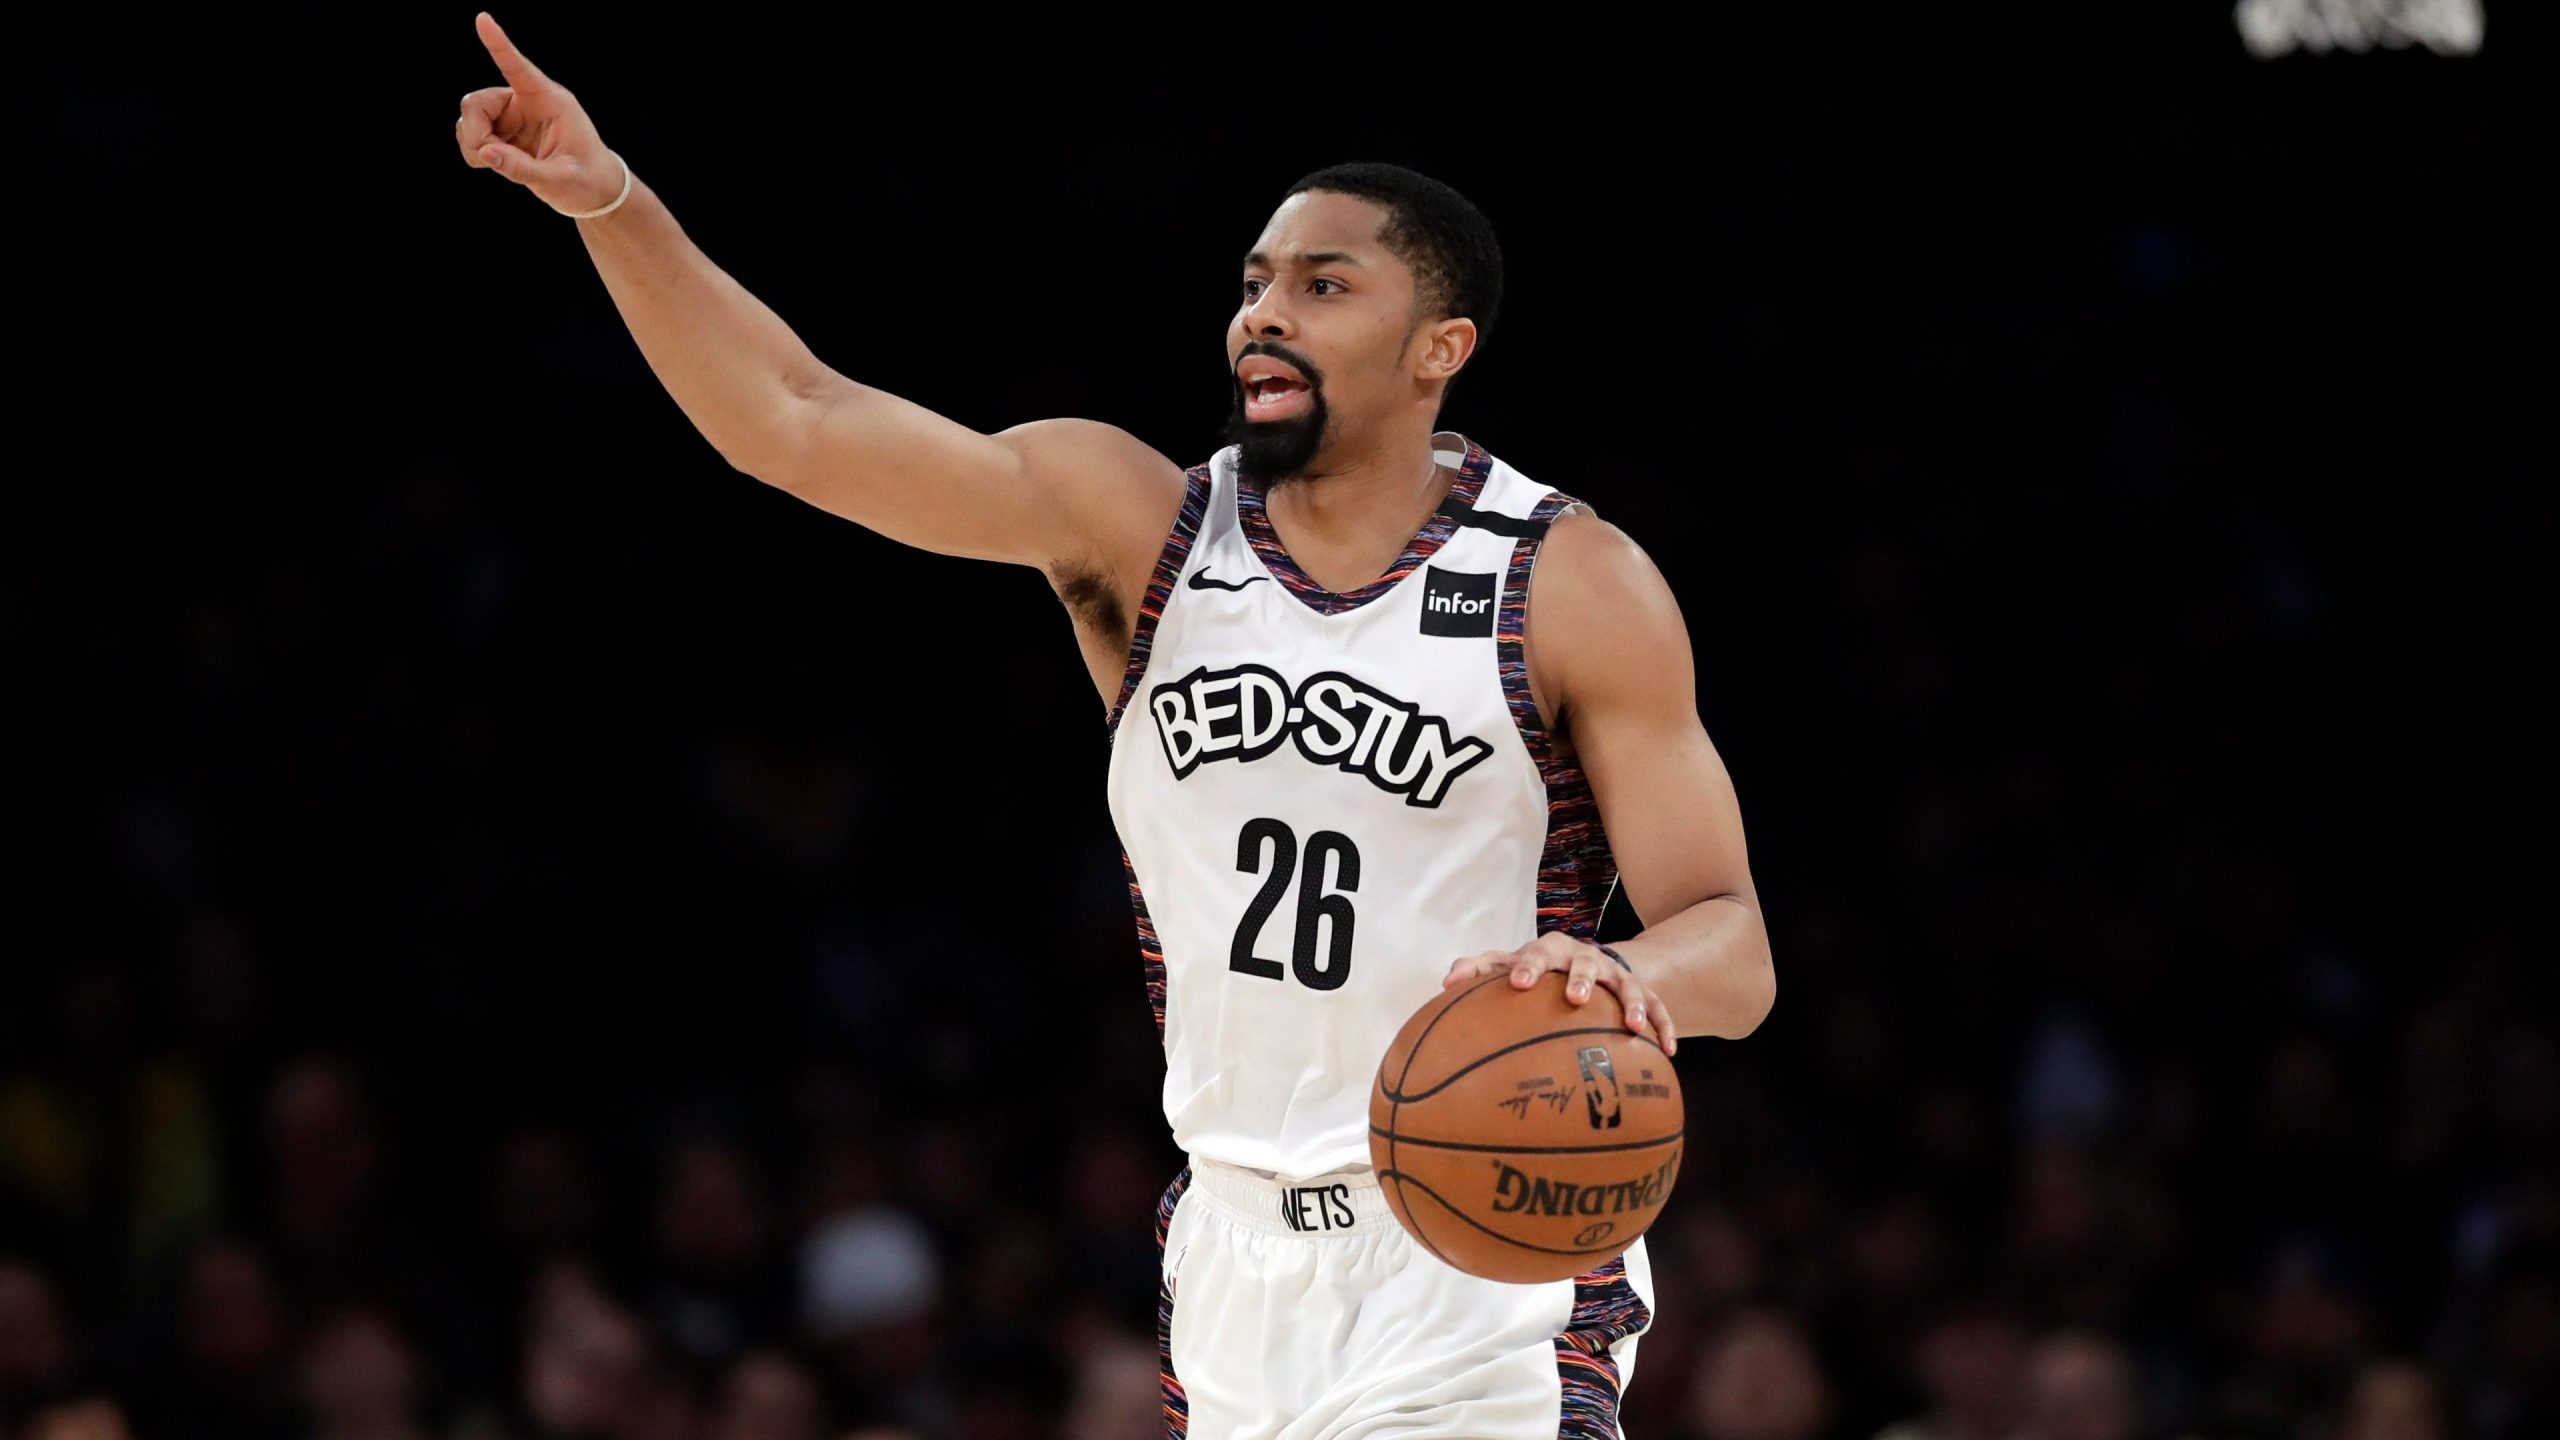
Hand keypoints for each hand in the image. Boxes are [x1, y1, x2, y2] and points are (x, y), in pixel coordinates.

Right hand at [456, 12, 621, 213]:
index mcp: (550, 102)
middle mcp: (526, 102)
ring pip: (469, 118)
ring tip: (502, 164)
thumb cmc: (586, 182)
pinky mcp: (502, 130)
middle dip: (475, 132)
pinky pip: (469, 134)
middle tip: (490, 158)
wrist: (594, 192)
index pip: (519, 69)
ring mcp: (511, 115)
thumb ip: (523, 169)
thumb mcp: (559, 181)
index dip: (499, 45)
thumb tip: (485, 153)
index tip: (483, 19)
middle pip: (476, 102)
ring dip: (474, 144)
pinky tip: (496, 163)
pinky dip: (474, 152)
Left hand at [1442, 933, 1676, 1054]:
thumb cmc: (1539, 970)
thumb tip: (1445, 984)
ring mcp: (1617, 976)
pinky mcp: (1643, 993)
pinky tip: (1667, 1051)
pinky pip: (1658, 1008)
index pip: (1538, 952)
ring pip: (1628, 985)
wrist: (1590, 965)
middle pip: (1587, 963)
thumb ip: (1480, 970)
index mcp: (1552, 951)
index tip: (1518, 983)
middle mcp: (1586, 958)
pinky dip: (1664, 1026)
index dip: (1528, 965)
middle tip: (1576, 998)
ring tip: (1632, 1027)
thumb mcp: (1511, 965)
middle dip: (1583, 978)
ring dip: (1631, 1004)